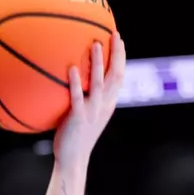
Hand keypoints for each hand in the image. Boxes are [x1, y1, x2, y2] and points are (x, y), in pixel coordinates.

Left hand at [53, 33, 125, 163]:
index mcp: (108, 103)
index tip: (118, 39)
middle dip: (117, 54)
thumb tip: (72, 77)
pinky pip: (78, 97)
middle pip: (116, 75)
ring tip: (95, 44)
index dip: (121, 57)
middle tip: (115, 34)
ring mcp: (93, 112)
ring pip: (100, 83)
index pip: (120, 76)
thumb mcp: (85, 114)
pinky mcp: (79, 118)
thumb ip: (84, 97)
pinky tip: (72, 68)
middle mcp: (104, 105)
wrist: (73, 160)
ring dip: (99, 63)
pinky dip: (77, 83)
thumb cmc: (74, 136)